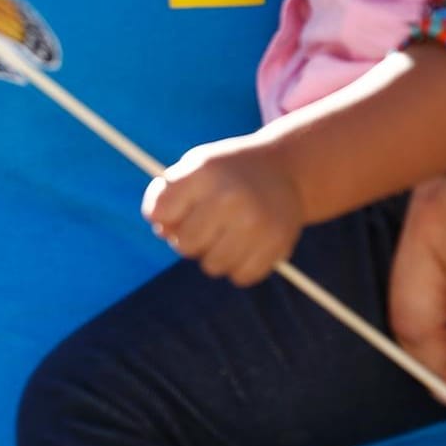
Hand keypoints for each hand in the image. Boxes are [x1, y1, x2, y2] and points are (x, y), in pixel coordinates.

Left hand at [143, 136, 304, 286]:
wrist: (286, 168)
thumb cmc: (227, 173)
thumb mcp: (194, 168)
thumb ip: (167, 196)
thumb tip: (162, 231)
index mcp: (206, 172)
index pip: (160, 213)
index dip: (165, 216)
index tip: (178, 209)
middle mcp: (231, 197)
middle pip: (185, 245)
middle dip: (190, 240)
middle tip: (207, 224)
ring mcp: (256, 222)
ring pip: (212, 266)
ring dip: (215, 255)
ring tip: (229, 233)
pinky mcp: (277, 244)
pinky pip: (241, 277)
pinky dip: (240, 266)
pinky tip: (248, 243)